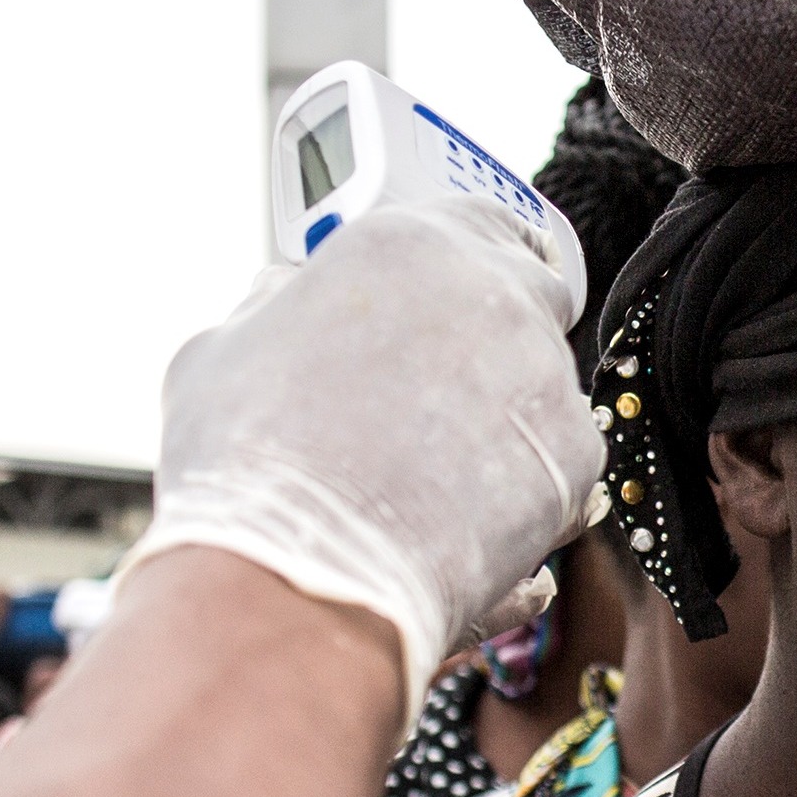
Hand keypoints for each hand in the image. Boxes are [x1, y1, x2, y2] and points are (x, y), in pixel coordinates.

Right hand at [119, 196, 608, 728]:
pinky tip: (467, 522)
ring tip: (442, 480)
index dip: (478, 259)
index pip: (482, 220)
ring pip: (551, 385)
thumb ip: (273, 306)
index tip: (474, 288)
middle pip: (533, 295)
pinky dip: (532, 489)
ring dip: (515, 420)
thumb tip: (282, 292)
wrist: (299, 576)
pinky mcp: (575, 453)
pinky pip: (567, 462)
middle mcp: (490, 290)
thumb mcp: (222, 352)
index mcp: (406, 244)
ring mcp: (542, 371)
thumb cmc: (245, 468)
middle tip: (453, 396)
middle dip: (503, 338)